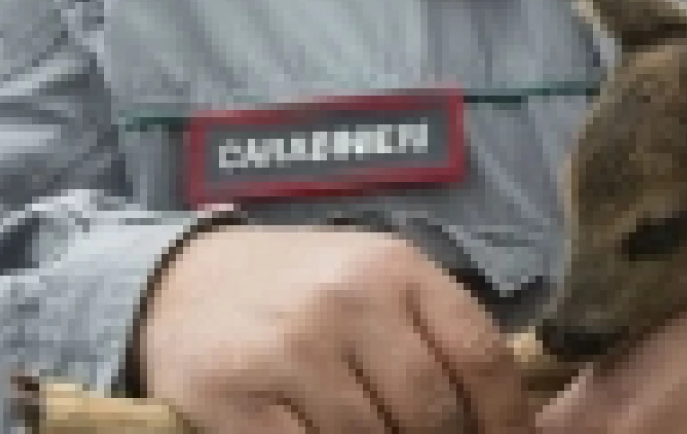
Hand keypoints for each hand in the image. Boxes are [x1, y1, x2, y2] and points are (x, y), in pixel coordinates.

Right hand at [134, 224, 534, 432]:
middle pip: (432, 411)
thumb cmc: (296, 290)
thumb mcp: (372, 280)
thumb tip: (496, 416)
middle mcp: (347, 300)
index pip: (480, 356)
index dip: (506, 419)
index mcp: (394, 267)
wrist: (179, 282)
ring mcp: (290, 349)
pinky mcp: (235, 396)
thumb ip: (431, 331)